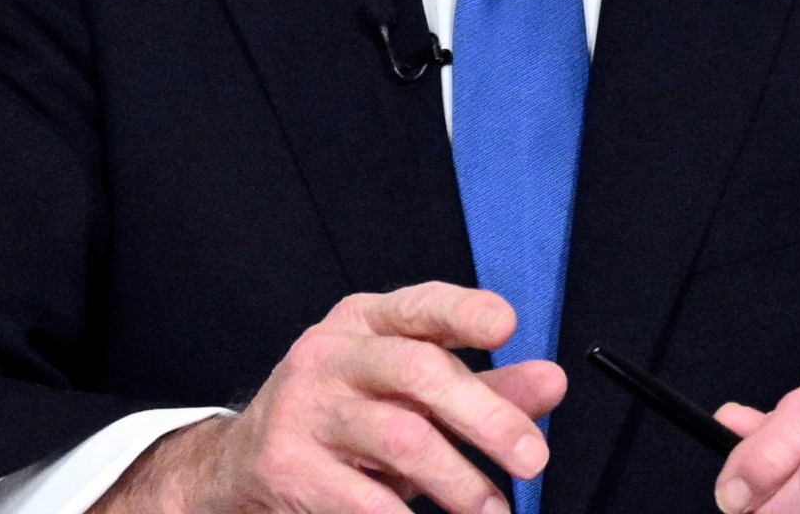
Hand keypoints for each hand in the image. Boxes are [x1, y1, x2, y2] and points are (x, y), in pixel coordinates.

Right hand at [100, 282, 562, 513]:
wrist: (245, 463)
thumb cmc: (349, 417)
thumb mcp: (411, 394)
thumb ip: (484, 387)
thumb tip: (554, 381)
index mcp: (367, 322)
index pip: (420, 306)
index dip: (463, 311)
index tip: (507, 326)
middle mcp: (332, 354)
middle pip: (419, 371)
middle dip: (487, 417)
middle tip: (534, 459)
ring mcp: (305, 408)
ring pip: (401, 439)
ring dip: (460, 482)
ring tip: (493, 511)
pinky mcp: (288, 465)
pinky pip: (362, 498)